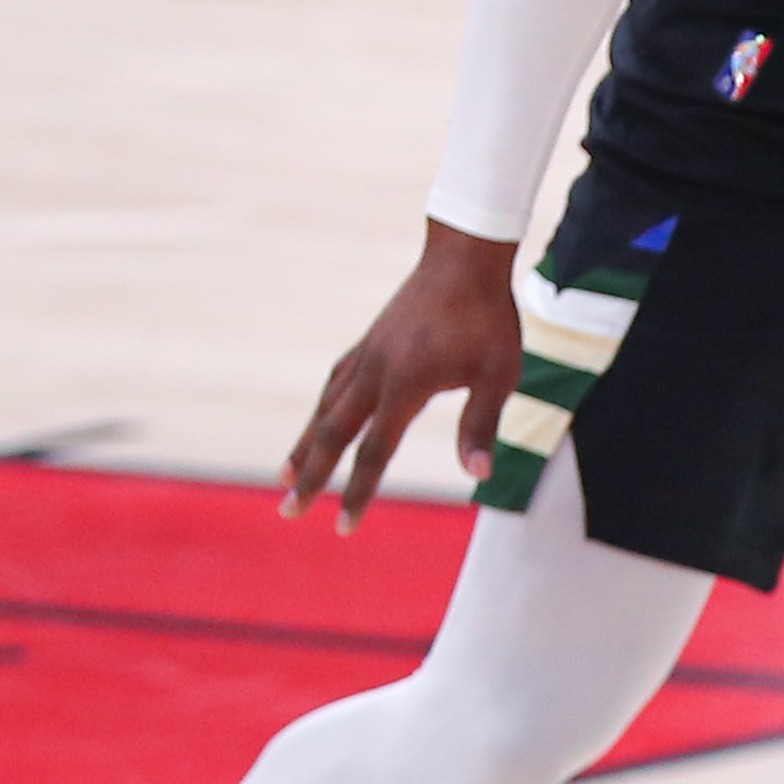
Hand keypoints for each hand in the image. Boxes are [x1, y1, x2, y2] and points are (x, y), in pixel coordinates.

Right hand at [282, 221, 523, 527]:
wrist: (465, 256)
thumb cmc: (488, 316)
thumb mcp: (498, 374)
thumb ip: (481, 424)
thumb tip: (478, 476)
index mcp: (404, 386)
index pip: (374, 453)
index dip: (358, 492)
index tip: (342, 527)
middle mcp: (374, 372)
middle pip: (331, 434)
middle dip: (308, 476)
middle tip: (287, 511)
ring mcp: (368, 354)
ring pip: (326, 407)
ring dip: (304, 444)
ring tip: (284, 474)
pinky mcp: (371, 341)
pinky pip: (336, 381)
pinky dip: (323, 407)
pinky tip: (320, 419)